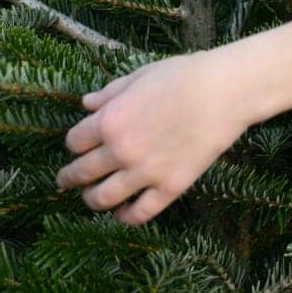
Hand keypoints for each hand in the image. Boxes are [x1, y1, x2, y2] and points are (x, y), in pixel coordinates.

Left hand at [56, 51, 249, 225]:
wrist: (225, 91)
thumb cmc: (184, 75)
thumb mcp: (140, 76)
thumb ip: (110, 93)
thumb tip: (86, 103)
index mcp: (110, 120)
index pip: (74, 142)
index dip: (74, 143)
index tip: (78, 145)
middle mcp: (121, 150)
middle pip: (81, 173)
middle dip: (69, 177)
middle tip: (65, 180)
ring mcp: (145, 172)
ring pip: (102, 199)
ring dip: (90, 200)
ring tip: (90, 197)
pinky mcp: (170, 187)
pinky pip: (138, 213)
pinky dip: (124, 217)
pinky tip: (121, 212)